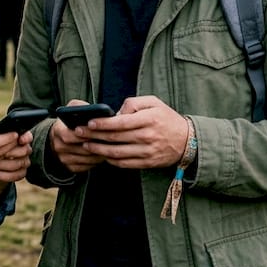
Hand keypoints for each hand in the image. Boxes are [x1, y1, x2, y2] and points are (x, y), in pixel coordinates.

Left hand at [0, 131, 33, 182]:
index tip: (20, 140)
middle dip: (10, 152)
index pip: (28, 136)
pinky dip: (1, 175)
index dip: (25, 138)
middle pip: (24, 150)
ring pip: (18, 163)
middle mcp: (26, 149)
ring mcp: (25, 162)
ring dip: (2, 164)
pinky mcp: (21, 173)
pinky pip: (15, 175)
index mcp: (20, 137)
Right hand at [48, 100, 106, 173]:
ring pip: (86, 159)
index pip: (73, 134)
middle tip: (110, 141)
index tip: (100, 131)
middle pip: (82, 148)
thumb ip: (80, 106)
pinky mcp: (69, 167)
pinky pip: (86, 166)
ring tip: (110, 148)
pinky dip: (96, 161)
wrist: (58, 139)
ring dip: (99, 154)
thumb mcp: (70, 109)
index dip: (88, 133)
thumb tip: (93, 109)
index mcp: (58, 131)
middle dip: (96, 144)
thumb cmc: (68, 122)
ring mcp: (64, 158)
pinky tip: (102, 155)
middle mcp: (58, 146)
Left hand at [75, 95, 189, 169]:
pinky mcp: (147, 163)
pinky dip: (111, 160)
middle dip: (94, 136)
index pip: (120, 123)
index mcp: (149, 119)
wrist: (187, 140)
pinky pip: (125, 164)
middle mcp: (148, 136)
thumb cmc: (166, 118)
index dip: (102, 124)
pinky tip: (102, 155)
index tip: (89, 123)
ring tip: (86, 145)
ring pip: (117, 153)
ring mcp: (148, 152)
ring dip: (99, 150)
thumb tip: (116, 112)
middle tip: (79, 133)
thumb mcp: (154, 102)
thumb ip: (133, 103)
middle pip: (115, 138)